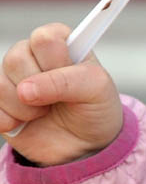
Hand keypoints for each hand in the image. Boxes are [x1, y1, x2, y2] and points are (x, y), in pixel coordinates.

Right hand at [0, 23, 122, 166]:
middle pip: (16, 58)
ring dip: (26, 108)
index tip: (70, 75)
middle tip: (59, 99)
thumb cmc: (96, 108)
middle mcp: (32, 56)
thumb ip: (66, 82)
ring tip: (45, 112)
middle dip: (41, 87)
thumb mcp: (97, 89)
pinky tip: (25, 124)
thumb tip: (25, 89)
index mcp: (60, 44)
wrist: (86, 145)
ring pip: (0, 84)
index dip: (55, 61)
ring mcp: (12, 79)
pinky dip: (9, 121)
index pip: (45, 37)